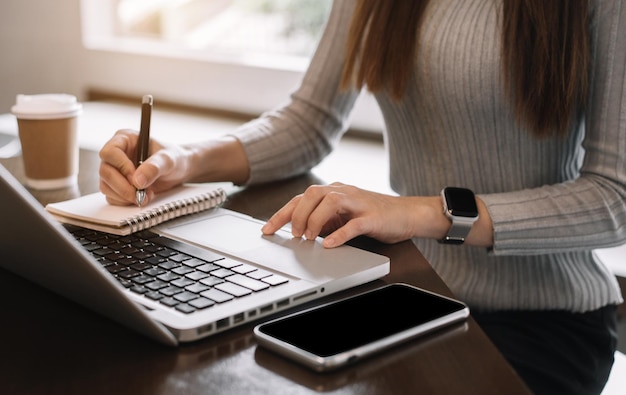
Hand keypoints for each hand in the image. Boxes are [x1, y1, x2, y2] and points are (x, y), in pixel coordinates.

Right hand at [98, 129, 191, 204]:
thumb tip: (138, 180)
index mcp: (124, 139)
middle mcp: (115, 154)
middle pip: (105, 172)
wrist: (178, 171)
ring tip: (147, 195)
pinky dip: (126, 201)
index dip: (121, 167)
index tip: (136, 178)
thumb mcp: (168, 159)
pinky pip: (112, 197)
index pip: (110, 152)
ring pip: (106, 186)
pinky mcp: (116, 185)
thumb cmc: (174, 158)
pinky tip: (142, 198)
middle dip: (123, 186)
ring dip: (125, 196)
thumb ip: (154, 167)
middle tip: (141, 194)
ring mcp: (114, 170)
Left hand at [261, 182, 445, 247]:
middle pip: (311, 194)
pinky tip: (329, 244)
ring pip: (329, 203)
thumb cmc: (374, 216)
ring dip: (314, 221)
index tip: (266, 230)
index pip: (301, 198)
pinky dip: (339, 234)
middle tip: (292, 235)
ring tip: (306, 238)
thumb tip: (299, 233)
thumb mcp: (344, 217)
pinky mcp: (373, 217)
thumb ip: (324, 221)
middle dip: (296, 215)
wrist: (409, 214)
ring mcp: (359, 203)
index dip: (281, 214)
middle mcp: (343, 192)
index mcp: (334, 192)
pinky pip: (353, 224)